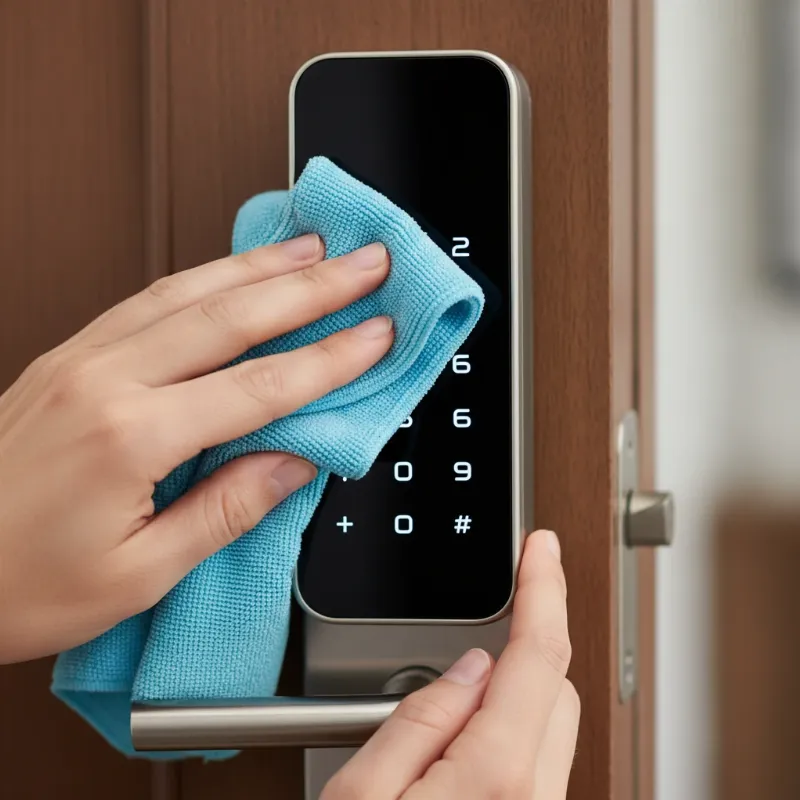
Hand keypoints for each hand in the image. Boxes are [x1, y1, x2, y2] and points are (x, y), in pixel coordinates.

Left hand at [0, 234, 392, 662]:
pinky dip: (202, 276)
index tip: (378, 334)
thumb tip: (292, 464)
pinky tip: (230, 270)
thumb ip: (226, 510)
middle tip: (366, 262)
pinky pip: (147, 299)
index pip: (261, 385)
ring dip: (259, 264)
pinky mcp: (67, 357)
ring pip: (188, 290)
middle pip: (232, 315)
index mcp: (130, 436)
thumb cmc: (18, 584)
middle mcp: (105, 380)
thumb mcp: (138, 574)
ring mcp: (81, 359)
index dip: (331, 358)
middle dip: (312, 285)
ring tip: (312, 247)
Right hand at [322, 529, 578, 799]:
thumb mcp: (359, 795)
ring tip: (443, 738)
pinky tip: (460, 763)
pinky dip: (512, 743)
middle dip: (520, 657)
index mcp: (496, 776)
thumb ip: (419, 721)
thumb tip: (467, 669)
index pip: (539, 655)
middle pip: (557, 688)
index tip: (541, 549)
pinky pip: (542, 767)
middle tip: (459, 664)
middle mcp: (536, 799)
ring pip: (555, 728)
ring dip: (515, 705)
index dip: (543, 588)